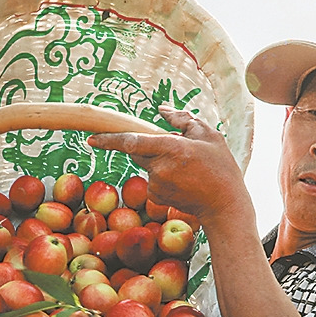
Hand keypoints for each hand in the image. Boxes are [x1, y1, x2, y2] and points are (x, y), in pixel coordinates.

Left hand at [87, 107, 252, 223]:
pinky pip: (153, 178)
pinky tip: (184, 181)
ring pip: (147, 164)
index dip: (109, 140)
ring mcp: (156, 184)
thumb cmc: (221, 168)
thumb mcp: (209, 136)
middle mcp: (160, 167)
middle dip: (149, 146)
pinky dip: (164, 175)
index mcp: (172, 148)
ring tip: (188, 168)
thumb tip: (161, 110)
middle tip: (178, 154)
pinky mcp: (156, 196)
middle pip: (139, 150)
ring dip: (160, 161)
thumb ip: (183, 120)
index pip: (132, 142)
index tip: (90, 139)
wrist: (225, 206)